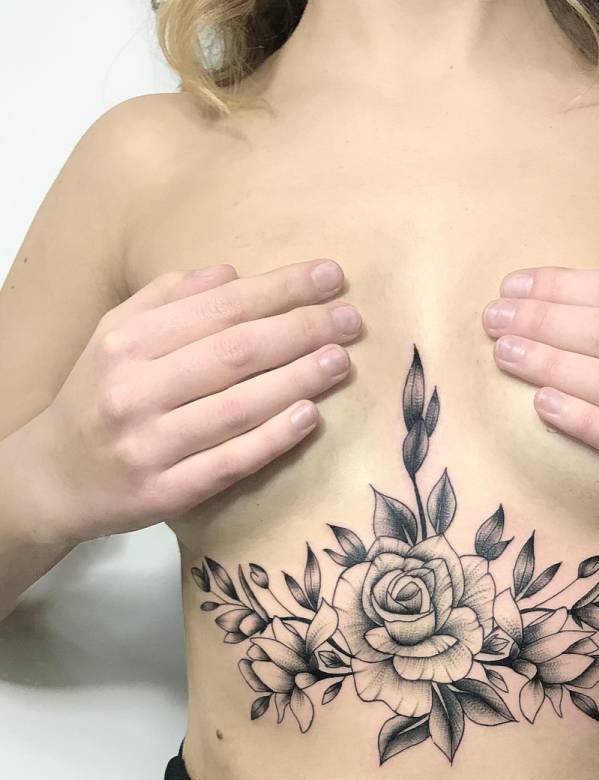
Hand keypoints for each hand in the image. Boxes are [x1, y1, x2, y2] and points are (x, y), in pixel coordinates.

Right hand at [28, 258, 361, 541]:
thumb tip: (232, 274)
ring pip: (237, 407)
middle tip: (351, 319)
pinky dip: (272, 438)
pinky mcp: (166, 493)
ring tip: (341, 360)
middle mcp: (134, 391)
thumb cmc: (98, 398)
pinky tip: (309, 416)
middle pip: (234, 353)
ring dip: (297, 379)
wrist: (53, 477)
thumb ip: (167, 299)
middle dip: (300, 330)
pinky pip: (230, 461)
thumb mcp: (114, 337)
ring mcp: (150, 446)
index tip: (330, 277)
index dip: (279, 290)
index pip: (218, 308)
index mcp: (126, 343)